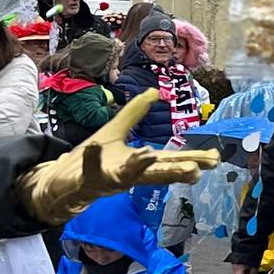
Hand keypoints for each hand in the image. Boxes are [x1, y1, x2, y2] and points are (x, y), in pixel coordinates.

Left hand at [16, 89, 220, 222]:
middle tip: (195, 171)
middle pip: (155, 173)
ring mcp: (106, 179)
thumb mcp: (116, 130)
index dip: (191, 160)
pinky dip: (92, 158)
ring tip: (149, 154)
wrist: (61, 181)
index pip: (169, 161)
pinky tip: (94, 148)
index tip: (212, 159)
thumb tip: (155, 92)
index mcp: (137, 163)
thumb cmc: (90, 160)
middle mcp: (127, 175)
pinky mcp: (85, 180)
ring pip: (125, 176)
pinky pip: (89, 169)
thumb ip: (135, 112)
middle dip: (174, 172)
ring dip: (137, 167)